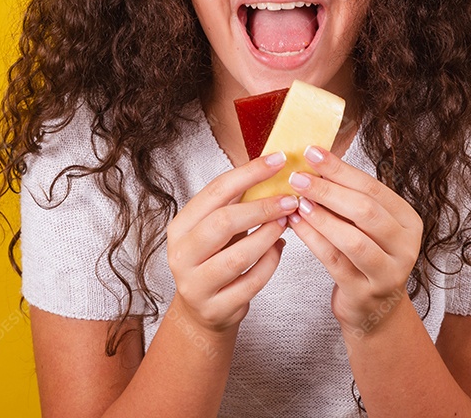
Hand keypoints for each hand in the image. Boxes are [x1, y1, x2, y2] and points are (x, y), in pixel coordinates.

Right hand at [165, 151, 299, 334]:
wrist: (203, 310)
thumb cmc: (215, 259)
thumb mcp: (216, 228)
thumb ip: (236, 202)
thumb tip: (273, 166)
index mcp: (180, 226)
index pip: (216, 191)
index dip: (250, 173)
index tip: (279, 160)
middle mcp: (181, 255)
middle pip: (223, 222)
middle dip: (262, 208)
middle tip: (290, 199)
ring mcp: (196, 284)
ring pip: (237, 257)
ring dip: (268, 236)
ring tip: (286, 223)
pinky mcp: (215, 309)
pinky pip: (251, 283)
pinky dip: (270, 263)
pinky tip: (279, 249)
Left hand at [287, 145, 423, 335]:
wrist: (373, 310)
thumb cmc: (365, 258)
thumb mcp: (367, 226)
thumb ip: (350, 197)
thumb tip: (314, 161)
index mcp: (407, 220)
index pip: (372, 188)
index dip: (340, 169)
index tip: (312, 152)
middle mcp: (405, 245)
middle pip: (365, 211)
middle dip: (328, 191)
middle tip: (297, 177)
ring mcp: (388, 272)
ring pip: (352, 239)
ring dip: (320, 217)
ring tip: (295, 201)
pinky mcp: (365, 292)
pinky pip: (334, 261)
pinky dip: (312, 239)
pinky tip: (295, 224)